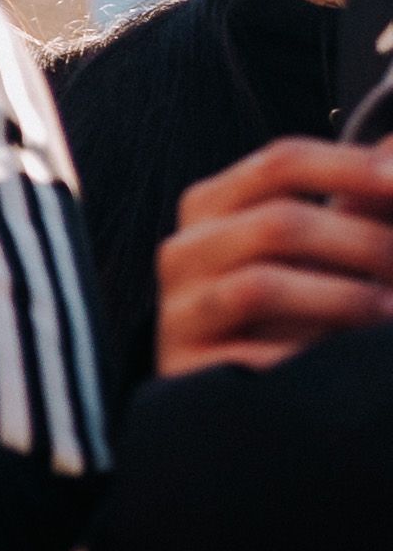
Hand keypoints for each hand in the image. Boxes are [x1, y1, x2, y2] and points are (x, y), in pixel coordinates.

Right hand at [155, 137, 392, 374]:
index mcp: (213, 204)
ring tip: (390, 312)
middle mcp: (184, 249)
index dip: (351, 167)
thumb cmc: (293, 303)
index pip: (282, 162)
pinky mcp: (185, 368)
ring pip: (259, 286)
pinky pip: (251, 355)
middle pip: (278, 223)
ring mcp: (178, 309)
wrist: (240, 388)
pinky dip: (309, 353)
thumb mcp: (325, 241)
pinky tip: (343, 357)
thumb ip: (359, 192)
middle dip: (363, 244)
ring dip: (343, 298)